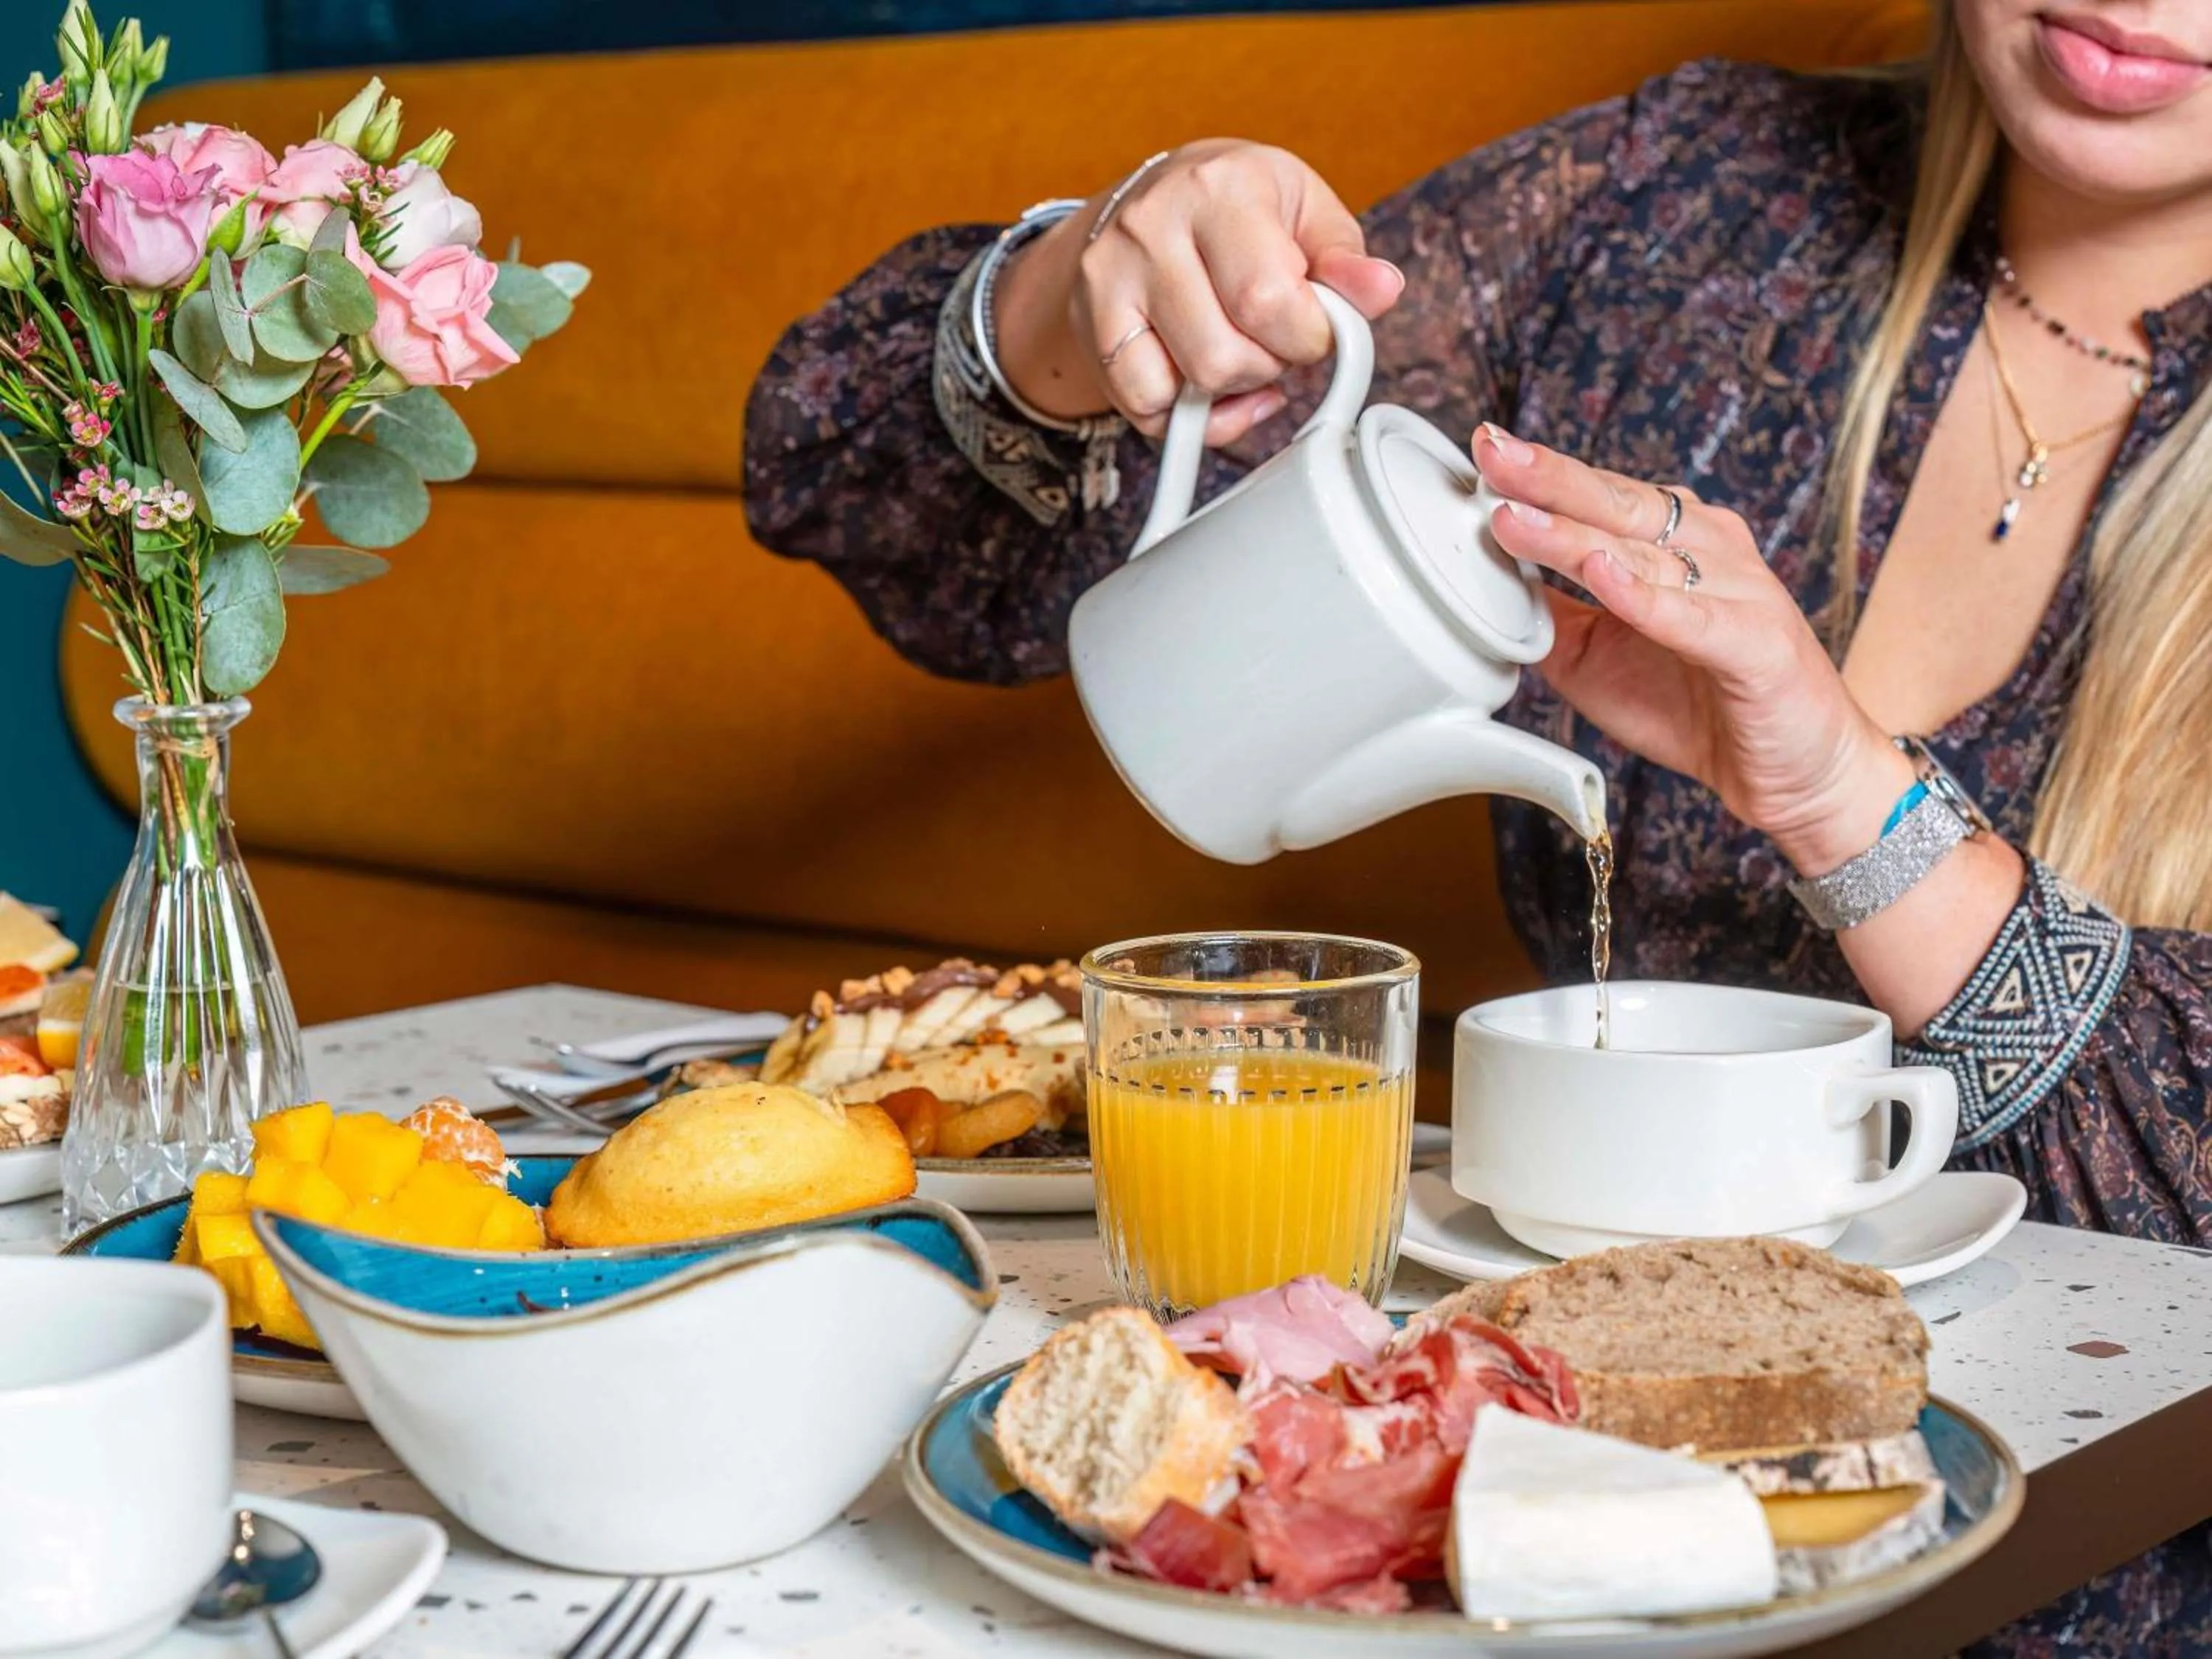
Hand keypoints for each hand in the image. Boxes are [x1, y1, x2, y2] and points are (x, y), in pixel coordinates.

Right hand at [993, 140, 1404, 446]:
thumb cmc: (1238, 207)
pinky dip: (1186, 412)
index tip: (1314, 328)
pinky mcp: (1090, 322)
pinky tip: (1200, 379)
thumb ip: (1345, 258)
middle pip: (1227, 355)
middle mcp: (1154, 225)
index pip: (1269, 301)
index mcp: (1221, 187)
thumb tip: (1381, 291)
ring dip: (1231, 388)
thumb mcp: (1304, 211)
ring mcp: (1112, 276)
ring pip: (1188, 387)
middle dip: (1270, 365)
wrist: (1149, 200)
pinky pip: (1146, 406)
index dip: (1308, 339)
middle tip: (1272, 337)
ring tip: (1238, 349)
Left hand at [1475, 425, 1915, 874]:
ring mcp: (1736, 591)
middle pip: (1618, 504)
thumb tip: (1484, 584)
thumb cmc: (1696, 704)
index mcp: (1672, 543)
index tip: (1484, 449)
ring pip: (1643, 553)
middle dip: (1549, 477)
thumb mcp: (1596, 658)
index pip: (1598, 497)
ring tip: (1515, 516)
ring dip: (1574, 534)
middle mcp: (1708, 550)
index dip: (1541, 475)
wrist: (1793, 769)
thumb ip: (1548, 617)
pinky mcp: (1754, 644)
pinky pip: (1691, 616)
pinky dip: (1644, 597)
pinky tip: (1603, 574)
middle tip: (1493, 451)